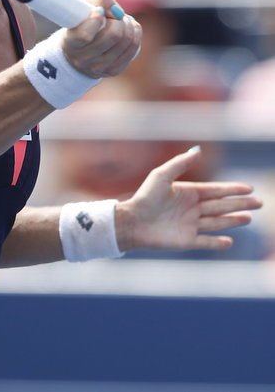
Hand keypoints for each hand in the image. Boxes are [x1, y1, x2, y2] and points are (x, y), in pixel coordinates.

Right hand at [62, 0, 141, 79]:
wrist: (77, 54)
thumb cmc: (80, 25)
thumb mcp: (82, 10)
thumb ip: (100, 2)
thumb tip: (118, 12)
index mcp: (70, 44)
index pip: (84, 35)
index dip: (96, 20)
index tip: (98, 11)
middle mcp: (83, 59)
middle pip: (114, 35)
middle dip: (118, 20)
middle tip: (114, 16)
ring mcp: (99, 67)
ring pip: (126, 41)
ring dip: (128, 25)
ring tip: (121, 20)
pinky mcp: (114, 70)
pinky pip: (133, 48)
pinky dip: (135, 33)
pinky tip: (129, 28)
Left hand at [115, 146, 262, 251]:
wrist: (132, 222)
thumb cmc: (145, 197)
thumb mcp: (162, 175)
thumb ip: (180, 163)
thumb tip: (198, 149)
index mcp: (187, 193)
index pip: (215, 190)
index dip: (232, 189)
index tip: (248, 187)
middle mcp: (191, 209)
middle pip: (220, 206)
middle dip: (240, 204)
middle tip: (259, 202)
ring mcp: (190, 225)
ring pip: (217, 222)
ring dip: (233, 220)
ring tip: (249, 217)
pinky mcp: (186, 241)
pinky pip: (206, 241)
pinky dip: (218, 242)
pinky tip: (230, 241)